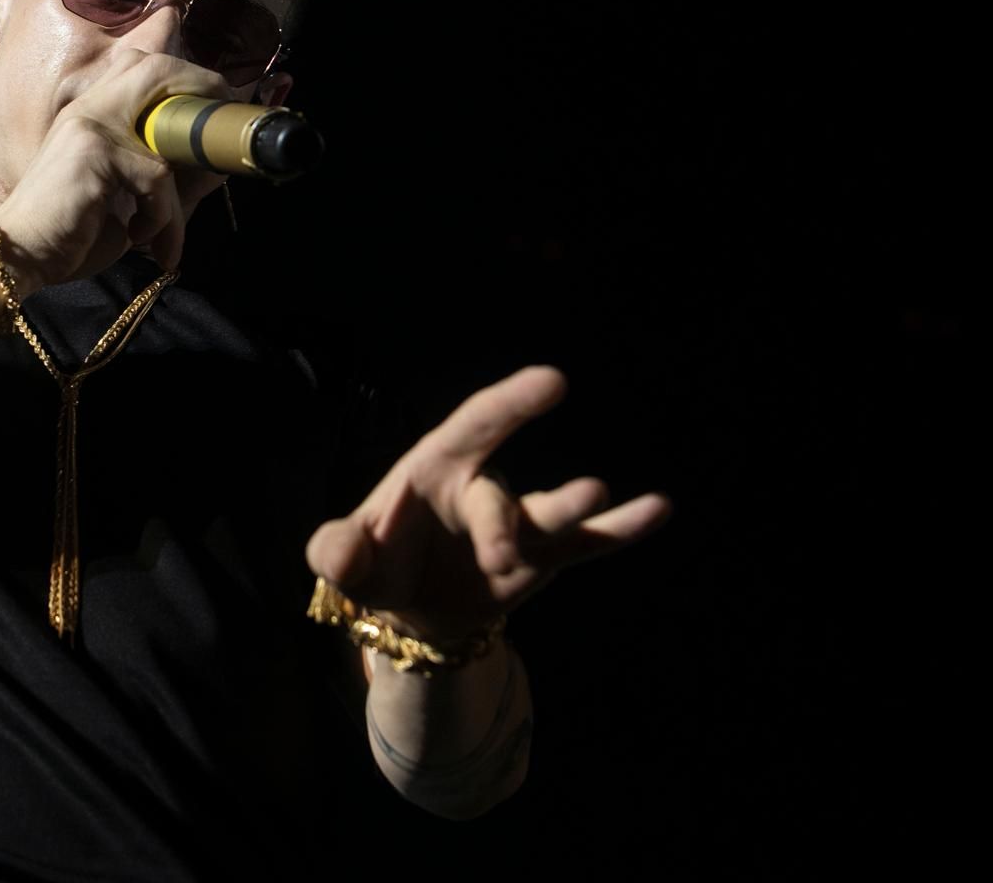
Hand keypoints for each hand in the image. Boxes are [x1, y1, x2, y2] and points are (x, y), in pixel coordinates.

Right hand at [0, 50, 233, 289]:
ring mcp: (90, 124)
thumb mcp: (124, 199)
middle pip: (157, 67)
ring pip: (168, 137)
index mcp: (91, 111)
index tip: (212, 115)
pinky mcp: (93, 150)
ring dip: (183, 197)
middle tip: (222, 132)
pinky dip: (161, 217)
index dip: (186, 79)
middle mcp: (89, 107)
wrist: (19, 256)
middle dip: (201, 90)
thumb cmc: (70, 233)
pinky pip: (157, 176)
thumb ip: (161, 177)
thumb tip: (214, 168)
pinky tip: (141, 240)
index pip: (143, 65)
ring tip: (170, 236)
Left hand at [304, 366, 669, 642]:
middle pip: (500, 499)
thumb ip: (335, 550)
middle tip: (501, 558)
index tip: (551, 380)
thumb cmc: (377, 563)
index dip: (511, 402)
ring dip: (572, 509)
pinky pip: (588, 543)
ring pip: (549, 515)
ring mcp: (520, 523)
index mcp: (435, 467)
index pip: (475, 425)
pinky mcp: (544, 560)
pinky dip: (621, 527)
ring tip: (597, 494)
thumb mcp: (344, 559)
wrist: (411, 611)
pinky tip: (657, 509)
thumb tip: (344, 553)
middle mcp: (484, 487)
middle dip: (502, 527)